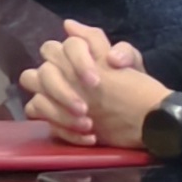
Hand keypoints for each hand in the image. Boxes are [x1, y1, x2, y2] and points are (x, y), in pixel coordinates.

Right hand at [18, 23, 158, 143]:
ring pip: (36, 99)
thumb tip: (97, 45)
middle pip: (41, 72)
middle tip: (84, 108)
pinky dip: (65, 131)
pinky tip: (90, 136)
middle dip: (60, 90)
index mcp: (78, 56)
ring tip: (87, 124)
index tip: (95, 82)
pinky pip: (46, 124)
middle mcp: (62, 74)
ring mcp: (56, 99)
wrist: (145, 118)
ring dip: (58, 112)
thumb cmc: (136, 87)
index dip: (76, 62)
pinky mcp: (57, 121)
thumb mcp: (132, 63)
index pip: (62, 47)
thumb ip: (118, 49)